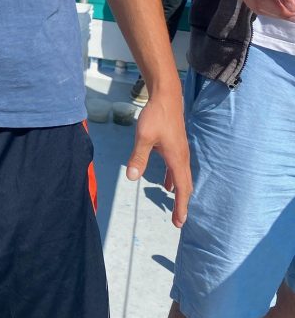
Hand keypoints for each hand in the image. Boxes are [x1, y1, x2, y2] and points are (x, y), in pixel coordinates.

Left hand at [125, 90, 191, 228]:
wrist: (166, 96)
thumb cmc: (156, 116)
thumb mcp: (143, 137)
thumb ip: (138, 157)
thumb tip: (132, 177)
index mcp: (176, 158)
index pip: (182, 188)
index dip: (181, 206)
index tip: (179, 221)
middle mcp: (182, 157)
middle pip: (185, 185)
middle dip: (182, 203)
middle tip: (178, 220)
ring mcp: (180, 151)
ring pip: (182, 176)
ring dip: (179, 191)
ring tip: (174, 204)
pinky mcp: (176, 145)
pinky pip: (177, 167)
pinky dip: (174, 178)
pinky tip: (168, 183)